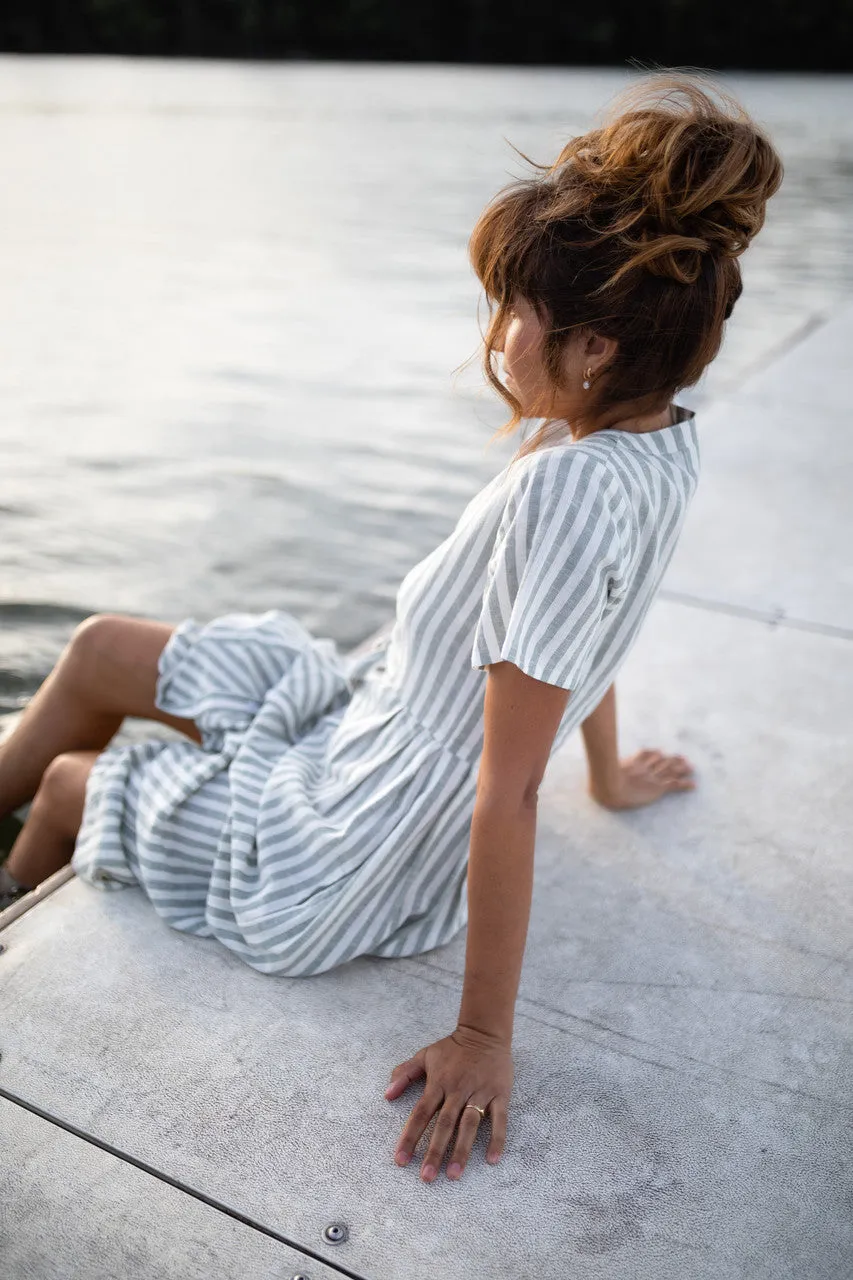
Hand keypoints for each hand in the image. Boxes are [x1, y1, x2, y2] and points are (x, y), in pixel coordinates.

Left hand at [383, 1024, 513, 1181]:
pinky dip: (496, 1138)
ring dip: (462, 1151)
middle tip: (426, 1177)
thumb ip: (405, 1073)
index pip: (421, 1113)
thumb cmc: (453, 1048)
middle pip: (444, 1124)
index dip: (410, 1137)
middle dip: (434, 1151)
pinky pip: (499, 1119)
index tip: (401, 1160)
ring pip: (469, 1125)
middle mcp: (458, 1090)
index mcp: (438, 1083)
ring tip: (453, 1175)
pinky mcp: (500, 1094)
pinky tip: (491, 1159)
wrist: (485, 1032)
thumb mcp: (425, 1055)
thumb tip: (386, 1095)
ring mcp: (480, 1093)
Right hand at [589, 748, 695, 809]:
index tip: (661, 752)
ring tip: (691, 768)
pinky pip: (674, 784)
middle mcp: (644, 768)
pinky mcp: (657, 788)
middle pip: (662, 760)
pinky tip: (693, 785)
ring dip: (682, 768)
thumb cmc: (600, 784)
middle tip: (683, 758)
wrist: (609, 788)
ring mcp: (652, 777)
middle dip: (673, 759)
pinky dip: (685, 784)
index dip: (656, 753)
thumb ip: (599, 772)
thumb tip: (590, 780)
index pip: (648, 754)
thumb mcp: (599, 775)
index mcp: (632, 763)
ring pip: (671, 770)